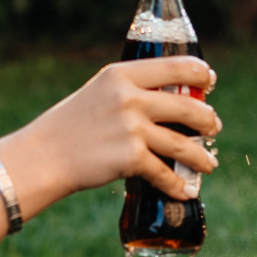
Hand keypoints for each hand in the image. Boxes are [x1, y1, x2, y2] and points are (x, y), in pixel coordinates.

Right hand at [0, 56, 220, 206]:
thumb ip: (131, 91)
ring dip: (201, 157)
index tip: (210, 81)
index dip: (201, 74)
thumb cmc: (71, 125)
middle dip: (207, 120)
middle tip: (213, 127)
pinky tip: (185, 191)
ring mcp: (132, 128)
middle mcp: (130, 97)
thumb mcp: (99, 92)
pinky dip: (178, 185)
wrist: (43, 156)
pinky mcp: (131, 158)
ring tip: (209, 164)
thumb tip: (169, 101)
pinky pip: (165, 173)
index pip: (177, 66)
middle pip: (188, 106)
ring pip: (183, 144)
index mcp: (123, 74)